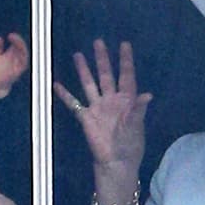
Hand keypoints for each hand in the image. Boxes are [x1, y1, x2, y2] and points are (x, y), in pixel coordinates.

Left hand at [0, 33, 29, 98]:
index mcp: (12, 54)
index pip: (17, 44)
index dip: (15, 39)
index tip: (9, 35)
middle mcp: (16, 59)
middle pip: (22, 48)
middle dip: (19, 41)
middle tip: (12, 36)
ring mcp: (18, 65)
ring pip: (24, 54)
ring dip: (20, 47)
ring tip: (14, 41)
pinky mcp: (18, 72)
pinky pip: (23, 64)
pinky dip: (21, 57)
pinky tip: (16, 53)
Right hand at [53, 39, 151, 175]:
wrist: (115, 162)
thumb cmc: (130, 145)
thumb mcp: (136, 127)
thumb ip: (138, 110)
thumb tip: (148, 95)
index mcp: (126, 100)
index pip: (126, 76)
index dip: (125, 60)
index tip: (124, 44)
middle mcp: (111, 100)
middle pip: (106, 75)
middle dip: (102, 59)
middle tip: (98, 42)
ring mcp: (97, 107)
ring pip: (89, 84)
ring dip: (84, 70)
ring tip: (77, 55)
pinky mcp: (86, 118)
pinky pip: (74, 103)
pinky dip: (65, 95)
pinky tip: (56, 84)